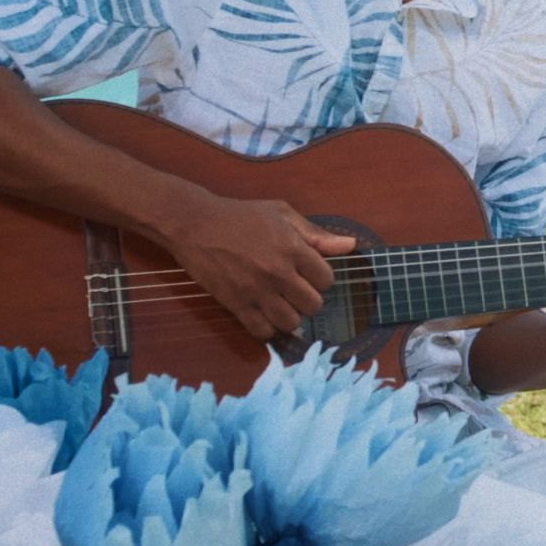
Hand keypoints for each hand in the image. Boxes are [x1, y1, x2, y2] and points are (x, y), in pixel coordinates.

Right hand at [161, 192, 357, 341]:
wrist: (196, 224)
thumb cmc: (241, 215)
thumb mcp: (282, 214)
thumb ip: (316, 234)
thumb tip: (350, 246)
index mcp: (293, 248)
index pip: (326, 281)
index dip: (320, 279)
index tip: (308, 274)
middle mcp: (278, 273)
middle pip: (313, 306)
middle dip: (308, 300)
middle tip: (295, 291)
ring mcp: (256, 291)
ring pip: (290, 323)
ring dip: (290, 316)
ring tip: (280, 304)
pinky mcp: (235, 304)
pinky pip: (262, 332)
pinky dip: (267, 329)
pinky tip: (263, 315)